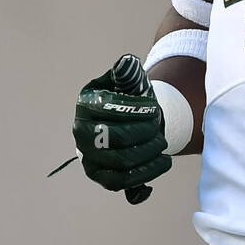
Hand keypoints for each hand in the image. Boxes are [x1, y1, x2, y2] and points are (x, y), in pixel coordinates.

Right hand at [72, 55, 170, 198]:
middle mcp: (81, 131)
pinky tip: (162, 162)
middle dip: (143, 132)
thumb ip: (128, 72)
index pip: (107, 107)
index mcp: (86, 104)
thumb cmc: (129, 100)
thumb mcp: (128, 82)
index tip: (154, 109)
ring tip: (163, 143)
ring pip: (120, 161)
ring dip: (148, 153)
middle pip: (113, 137)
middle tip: (159, 127)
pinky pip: (120, 182)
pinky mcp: (99, 175)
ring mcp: (88, 156)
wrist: (127, 122)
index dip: (134, 110)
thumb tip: (127, 63)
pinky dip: (144, 175)